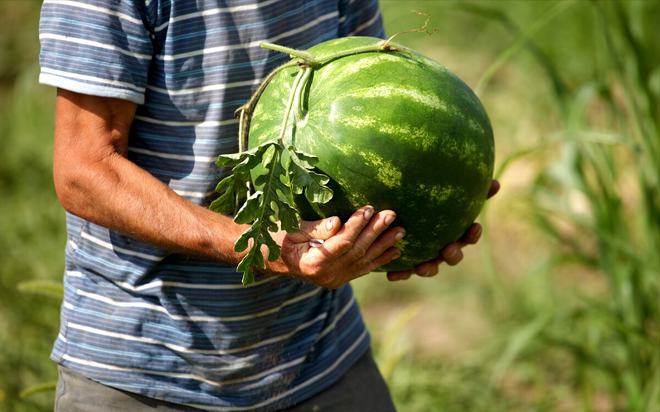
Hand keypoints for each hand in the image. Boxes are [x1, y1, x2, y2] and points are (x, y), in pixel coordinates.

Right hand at [267, 206, 404, 288]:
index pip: (341, 243)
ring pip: (364, 261)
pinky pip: (362, 269)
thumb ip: (313, 227)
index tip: (369, 208)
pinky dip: (379, 260)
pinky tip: (394, 251)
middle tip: (391, 214)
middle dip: (375, 232)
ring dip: (384, 245)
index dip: (356, 225)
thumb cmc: (275, 238)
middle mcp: (326, 276)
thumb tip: (336, 223)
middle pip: (356, 251)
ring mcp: (334, 280)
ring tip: (400, 231)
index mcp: (312, 263)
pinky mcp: (339, 280)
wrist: (269, 259)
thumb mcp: (289, 229)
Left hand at [387, 179, 500, 281]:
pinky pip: (405, 271)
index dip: (473, 234)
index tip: (475, 227)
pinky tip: (391, 274)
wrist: (401, 220)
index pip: (469, 236)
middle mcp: (443, 248)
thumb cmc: (431, 204)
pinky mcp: (408, 264)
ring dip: (428, 269)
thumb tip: (497, 182)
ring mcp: (427, 258)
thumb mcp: (446, 193)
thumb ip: (469, 189)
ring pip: (431, 268)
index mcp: (456, 233)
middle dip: (453, 254)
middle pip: (453, 256)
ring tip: (420, 267)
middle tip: (448, 249)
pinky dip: (400, 274)